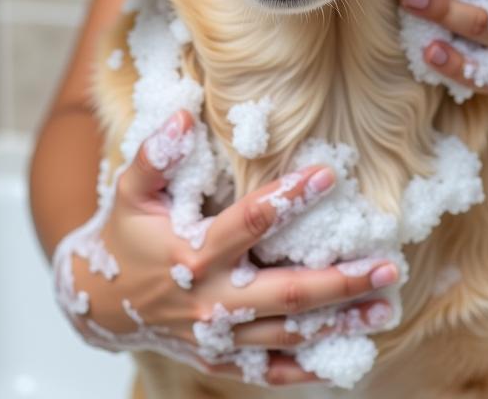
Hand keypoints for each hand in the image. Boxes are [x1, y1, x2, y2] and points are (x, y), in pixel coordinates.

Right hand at [63, 111, 398, 385]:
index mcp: (193, 255)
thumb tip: (185, 116)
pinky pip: (272, 370)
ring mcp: (219, 338)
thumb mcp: (130, 192)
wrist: (100, 306)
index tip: (328, 174)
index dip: (290, 198)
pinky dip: (310, 367)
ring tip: (385, 305)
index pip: (250, 223)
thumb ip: (154, 155)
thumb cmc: (126, 237)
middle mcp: (211, 302)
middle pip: (286, 293)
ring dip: (340, 323)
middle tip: (388, 266)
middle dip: (340, 281)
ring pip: (289, 334)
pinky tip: (351, 353)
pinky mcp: (221, 360)